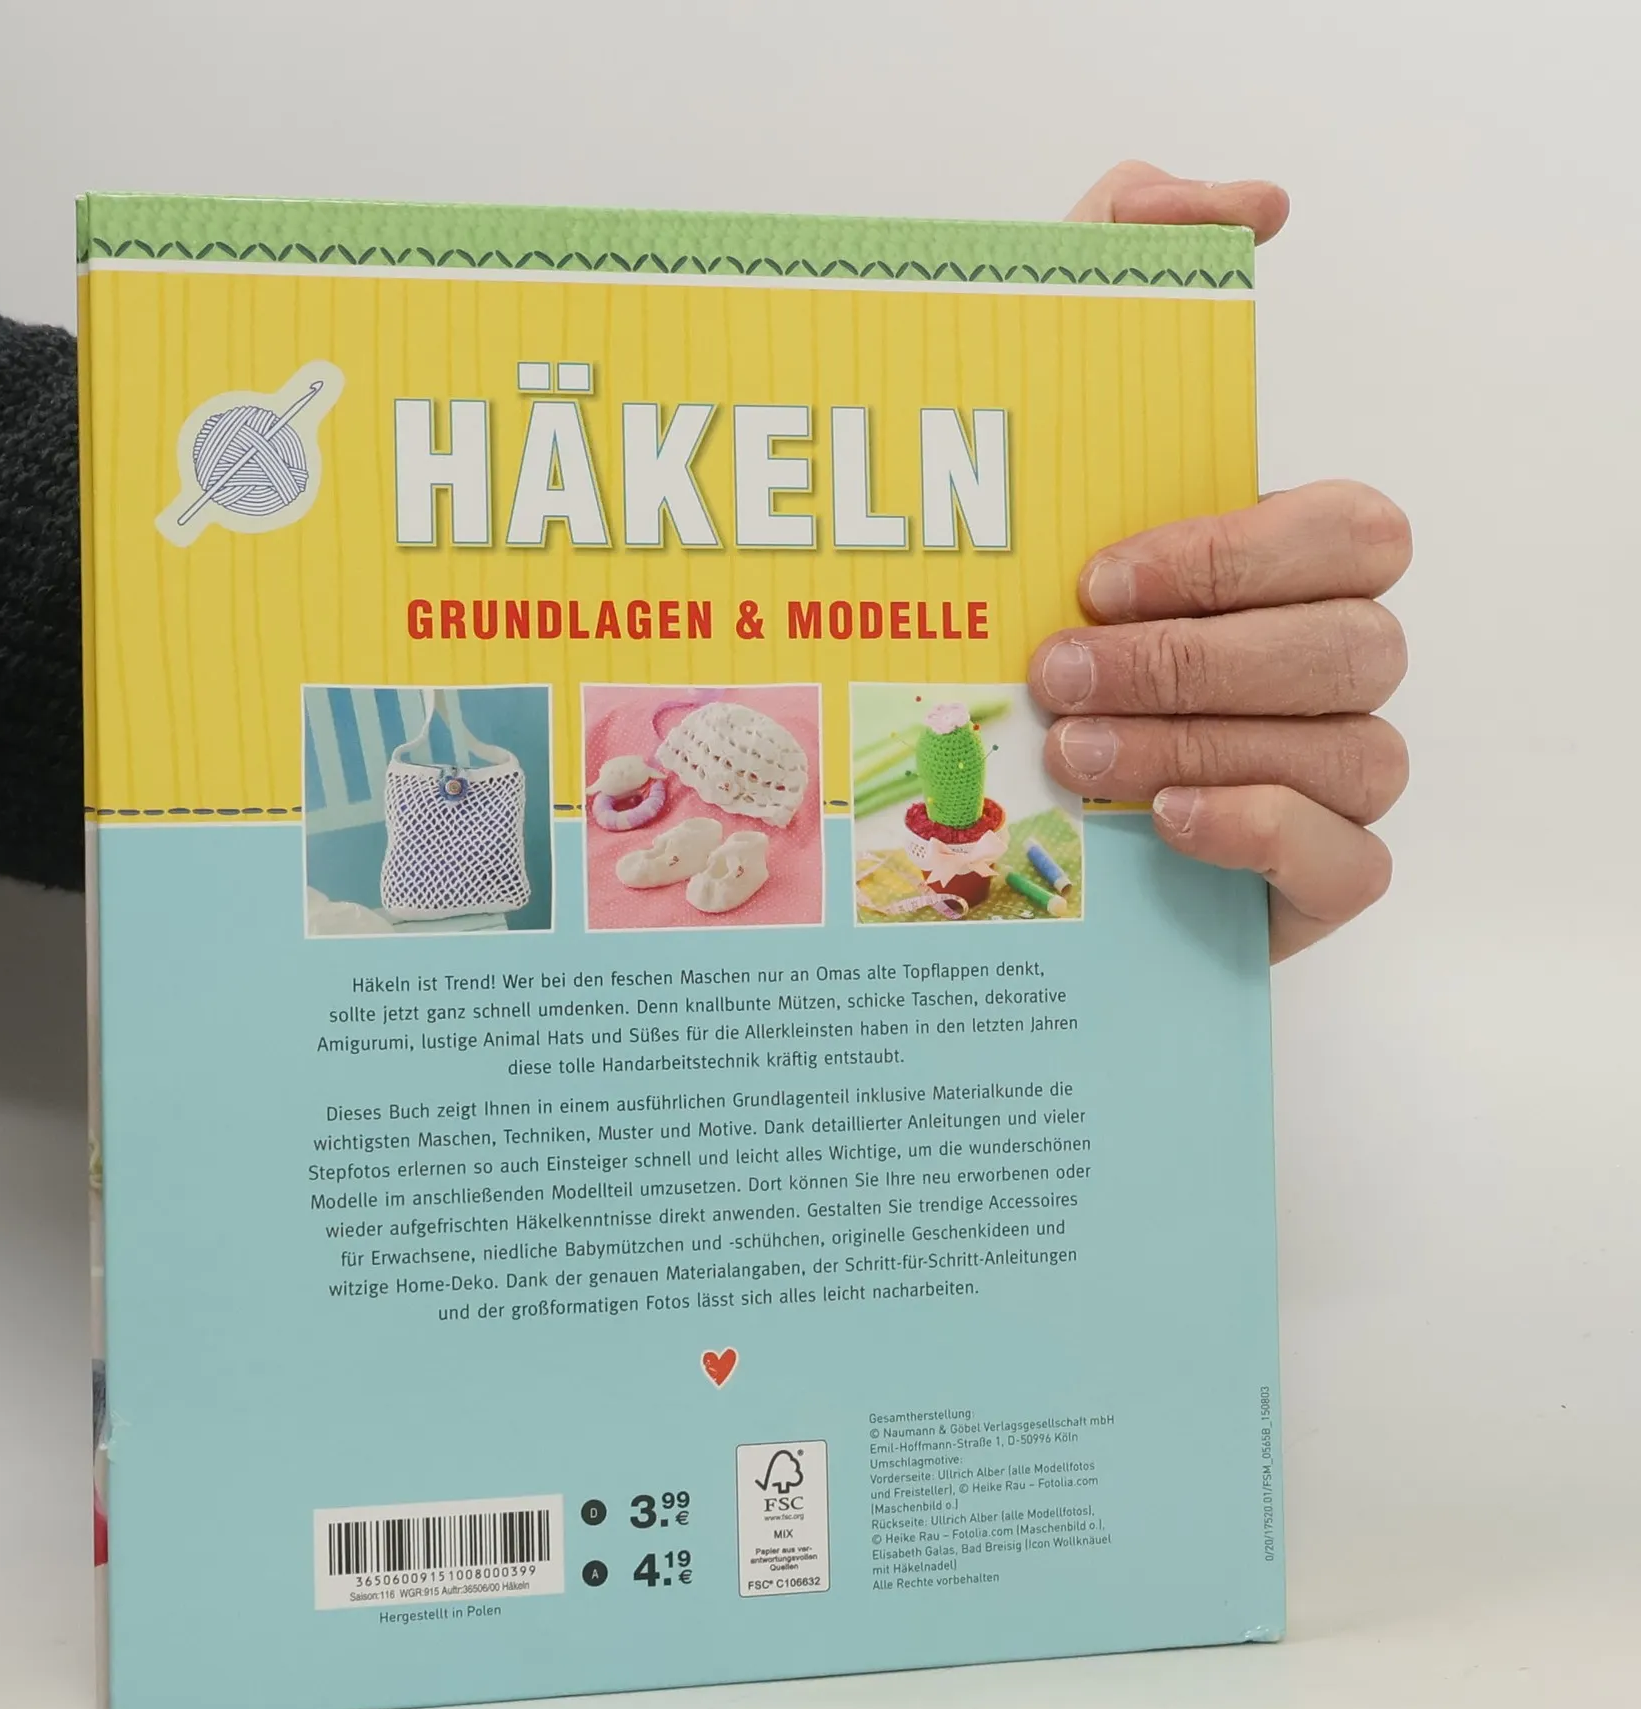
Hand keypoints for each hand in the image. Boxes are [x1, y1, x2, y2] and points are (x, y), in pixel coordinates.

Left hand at [1040, 164, 1410, 960]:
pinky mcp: (1316, 880)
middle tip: (1058, 673)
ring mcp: (1334, 774)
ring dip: (1198, 744)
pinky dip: (1267, 833)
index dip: (1232, 553)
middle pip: (1353, 642)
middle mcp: (1329, 665)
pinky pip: (1352, 858)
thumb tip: (1245, 201)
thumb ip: (1126, 265)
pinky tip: (1170, 824)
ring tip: (1072, 757)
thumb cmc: (1033, 617)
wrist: (982, 809)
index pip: (1348, 532)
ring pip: (1350, 747)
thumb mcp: (1047, 427)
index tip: (1095, 576)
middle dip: (1195, 658)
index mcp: (1289, 569)